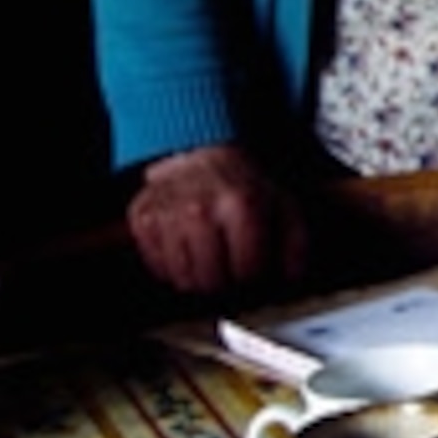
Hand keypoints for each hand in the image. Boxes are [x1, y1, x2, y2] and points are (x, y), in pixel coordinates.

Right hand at [126, 142, 305, 296]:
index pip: (247, 270)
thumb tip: (291, 278)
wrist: (201, 156)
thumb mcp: (282, 206)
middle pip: (212, 281)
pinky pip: (157, 268)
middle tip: (229, 268)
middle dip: (226, 282)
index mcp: (241, 204)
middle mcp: (200, 209)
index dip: (254, 276)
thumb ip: (296, 243)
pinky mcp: (142, 218)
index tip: (253, 268)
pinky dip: (172, 267)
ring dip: (198, 277)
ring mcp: (167, 214)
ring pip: (183, 280)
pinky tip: (186, 248)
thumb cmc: (243, 188)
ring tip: (208, 256)